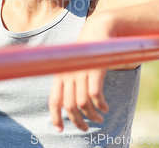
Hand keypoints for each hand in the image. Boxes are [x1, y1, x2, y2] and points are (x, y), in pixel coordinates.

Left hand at [48, 13, 113, 131]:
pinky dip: (100, 106)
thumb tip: (71, 103)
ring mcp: (80, 71)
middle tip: (85, 128)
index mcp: (60, 73)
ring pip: (82, 104)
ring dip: (92, 116)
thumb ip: (71, 80)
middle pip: (69, 106)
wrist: (100, 28)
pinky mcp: (94, 70)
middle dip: (77, 121)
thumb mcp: (75, 64)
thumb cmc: (89, 49)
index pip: (53, 100)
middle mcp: (68, 73)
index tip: (59, 130)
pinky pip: (95, 96)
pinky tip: (105, 108)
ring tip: (99, 119)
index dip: (55, 117)